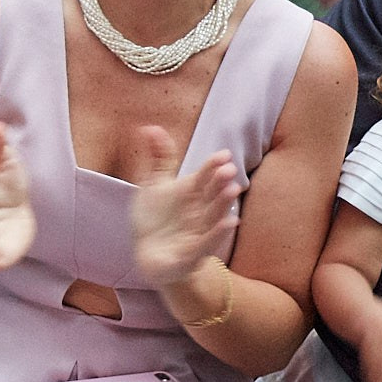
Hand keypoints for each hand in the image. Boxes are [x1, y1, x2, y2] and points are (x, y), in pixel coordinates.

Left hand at [129, 126, 241, 292]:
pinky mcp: (191, 254)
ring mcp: (197, 233)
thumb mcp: (153, 186)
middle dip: (220, 183)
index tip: (223, 154)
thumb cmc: (156, 217)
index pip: (203, 177)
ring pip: (213, 218)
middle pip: (212, 196)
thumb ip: (157, 158)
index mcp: (191, 194)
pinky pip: (205, 244)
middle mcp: (199, 212)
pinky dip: (216, 234)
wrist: (149, 254)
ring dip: (222, 205)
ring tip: (233, 191)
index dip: (212, 166)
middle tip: (229, 170)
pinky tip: (229, 223)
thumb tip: (150, 127)